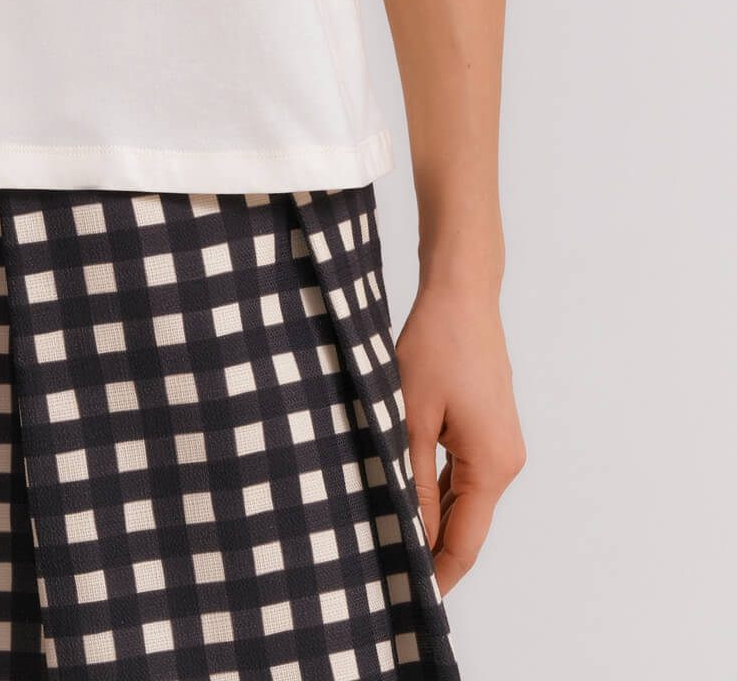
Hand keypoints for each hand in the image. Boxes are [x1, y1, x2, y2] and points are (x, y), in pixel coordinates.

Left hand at [393, 279, 526, 592]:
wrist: (462, 294)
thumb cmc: (435, 346)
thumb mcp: (410, 417)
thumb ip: (412, 479)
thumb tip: (410, 533)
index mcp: (492, 465)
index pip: (464, 541)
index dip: (437, 573)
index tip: (410, 599)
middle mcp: (506, 462)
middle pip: (467, 525)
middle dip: (431, 550)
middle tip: (387, 572)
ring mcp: (502, 447)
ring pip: (465, 500)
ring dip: (434, 519)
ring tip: (392, 541)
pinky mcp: (491, 431)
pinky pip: (465, 475)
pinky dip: (441, 491)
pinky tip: (409, 499)